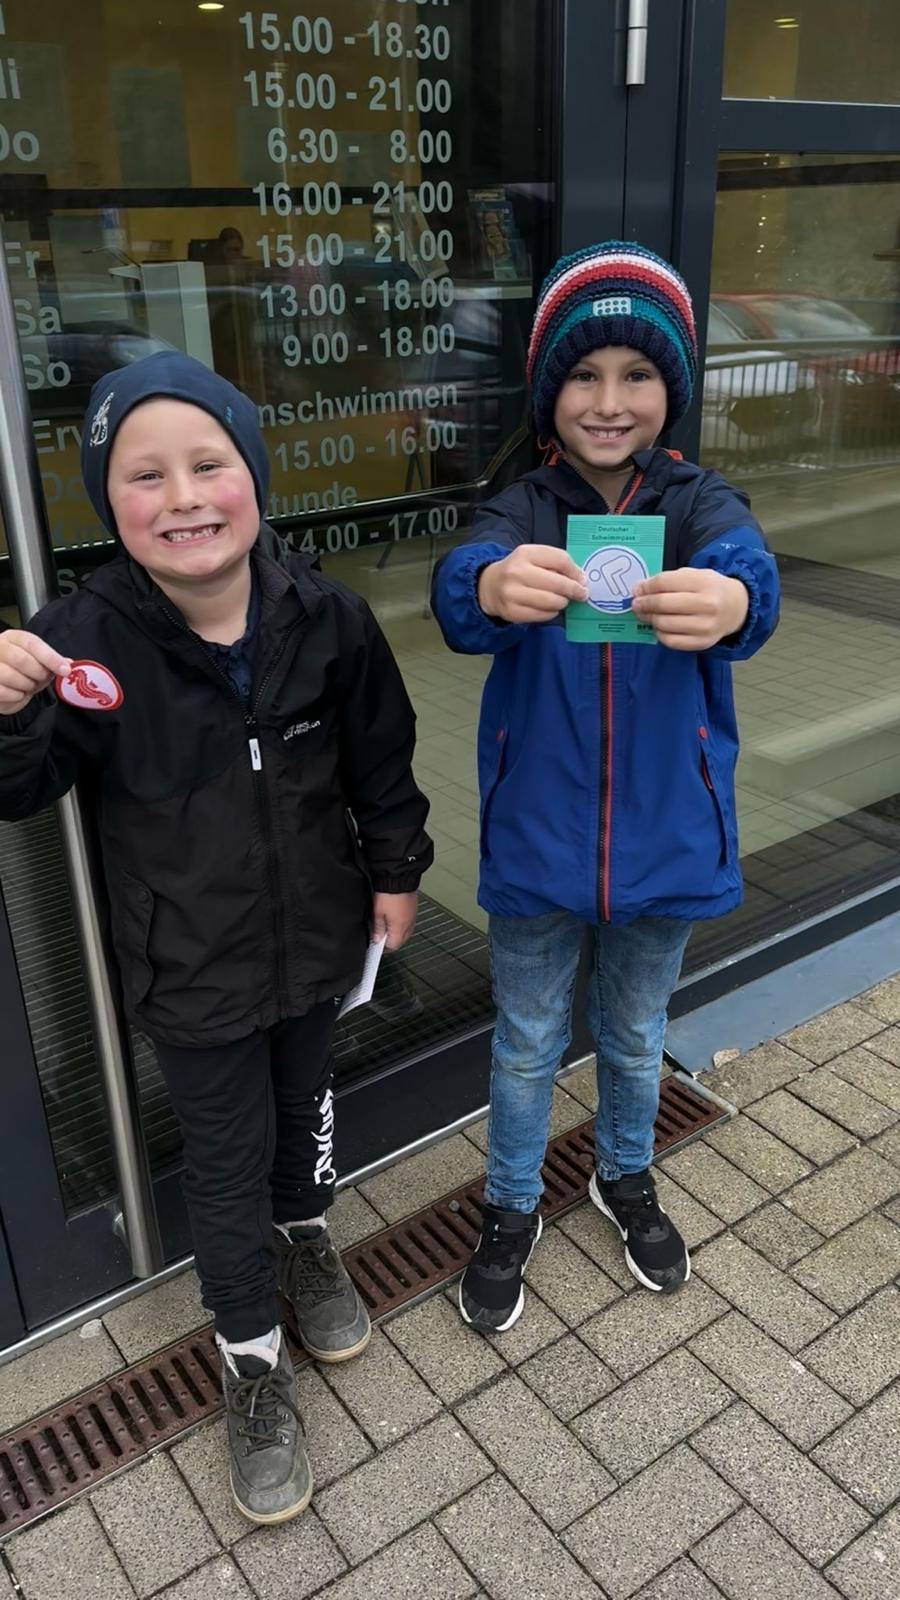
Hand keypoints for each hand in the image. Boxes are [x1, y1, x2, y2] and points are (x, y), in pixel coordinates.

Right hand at [0, 630, 71, 713]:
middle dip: (38, 674)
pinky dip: (16, 696)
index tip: (65, 670)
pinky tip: (18, 693)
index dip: (51, 658)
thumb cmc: (20, 671)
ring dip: (27, 685)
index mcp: (14, 638)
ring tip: (29, 685)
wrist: (2, 686)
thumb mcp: (37, 663)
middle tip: (43, 679)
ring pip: (10, 676)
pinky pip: (3, 691)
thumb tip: (68, 664)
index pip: (32, 644)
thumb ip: (51, 662)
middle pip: (22, 659)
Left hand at [372, 890, 417, 950]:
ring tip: (385, 927)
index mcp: (400, 928)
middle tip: (379, 937)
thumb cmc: (388, 894)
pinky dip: (401, 925)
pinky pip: (408, 923)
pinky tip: (393, 919)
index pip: (393, 946)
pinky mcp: (413, 910)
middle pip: (400, 941)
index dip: (382, 948)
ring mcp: (412, 917)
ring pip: (405, 932)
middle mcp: (409, 924)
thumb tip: (377, 939)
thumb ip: (378, 928)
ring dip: (396, 933)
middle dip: (390, 941)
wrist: (399, 878)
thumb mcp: (377, 913)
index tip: (376, 945)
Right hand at [478, 544, 587, 623]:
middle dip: (574, 590)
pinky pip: (543, 615)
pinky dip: (551, 613)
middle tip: (582, 594)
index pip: (560, 560)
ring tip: (562, 600)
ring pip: (551, 602)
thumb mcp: (534, 558)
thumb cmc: (519, 571)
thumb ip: (556, 564)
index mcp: (525, 553)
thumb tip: (580, 579)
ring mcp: (512, 593)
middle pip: (557, 583)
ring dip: (562, 602)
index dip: (575, 572)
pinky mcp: (512, 612)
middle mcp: (517, 572)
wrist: (490, 586)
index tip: (583, 579)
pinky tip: (549, 608)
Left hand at [631, 569, 748, 650]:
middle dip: (644, 604)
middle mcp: (707, 605)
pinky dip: (660, 634)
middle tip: (636, 604)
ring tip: (646, 614)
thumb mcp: (694, 575)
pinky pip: (671, 641)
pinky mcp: (703, 643)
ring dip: (650, 619)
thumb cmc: (709, 589)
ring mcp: (706, 626)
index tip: (637, 590)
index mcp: (704, 582)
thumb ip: (668, 580)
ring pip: (665, 624)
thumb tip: (639, 590)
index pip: (665, 583)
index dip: (646, 587)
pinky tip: (659, 627)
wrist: (736, 608)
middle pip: (663, 604)